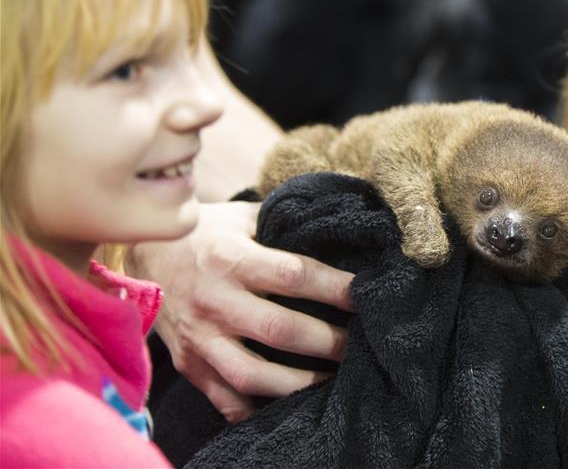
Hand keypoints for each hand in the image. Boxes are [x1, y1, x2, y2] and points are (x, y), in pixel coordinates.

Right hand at [127, 201, 353, 422]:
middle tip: (360, 344)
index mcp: (232, 259)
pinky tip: (287, 406)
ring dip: (300, 384)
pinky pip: (225, 398)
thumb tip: (336, 226)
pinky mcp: (189, 364)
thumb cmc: (205, 234)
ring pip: (253, 374)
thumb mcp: (241, 217)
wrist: (141, 255)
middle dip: (329, 342)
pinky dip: (256, 409)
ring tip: (333, 379)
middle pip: (280, 330)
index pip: (295, 276)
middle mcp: (215, 301)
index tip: (366, 295)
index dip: (335, 288)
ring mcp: (200, 338)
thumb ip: (283, 223)